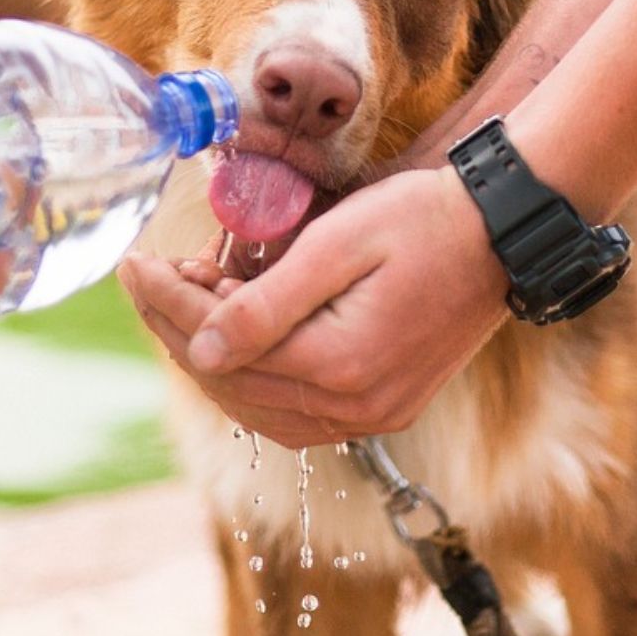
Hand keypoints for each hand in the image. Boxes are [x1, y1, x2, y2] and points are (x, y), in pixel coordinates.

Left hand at [123, 167, 507, 447]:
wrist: (502, 232)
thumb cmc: (423, 220)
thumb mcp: (339, 243)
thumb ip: (266, 304)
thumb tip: (199, 349)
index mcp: (339, 365)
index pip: (221, 347)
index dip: (168, 304)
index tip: (134, 263)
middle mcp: (355, 407)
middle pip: (233, 383)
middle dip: (180, 328)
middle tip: (152, 277)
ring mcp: (373, 415)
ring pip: (259, 407)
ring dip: (213, 358)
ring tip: (188, 300)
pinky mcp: (385, 407)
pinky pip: (296, 413)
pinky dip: (255, 379)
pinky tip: (236, 340)